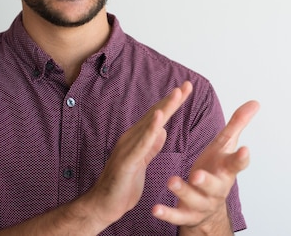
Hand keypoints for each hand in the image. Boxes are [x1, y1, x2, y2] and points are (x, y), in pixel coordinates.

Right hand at [85, 81, 193, 226]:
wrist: (104, 205)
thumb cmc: (123, 185)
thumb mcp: (142, 162)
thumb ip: (151, 146)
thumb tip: (162, 131)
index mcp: (137, 139)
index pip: (157, 117)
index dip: (172, 103)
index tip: (186, 89)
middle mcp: (131, 138)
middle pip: (155, 114)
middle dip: (172, 99)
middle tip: (187, 84)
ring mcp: (128, 147)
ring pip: (149, 124)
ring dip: (164, 108)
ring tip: (177, 94)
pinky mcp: (127, 160)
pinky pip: (142, 143)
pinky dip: (151, 129)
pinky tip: (160, 118)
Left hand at [152, 99, 259, 232]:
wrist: (210, 206)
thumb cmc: (216, 168)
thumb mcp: (225, 146)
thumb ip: (237, 124)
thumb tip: (255, 102)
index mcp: (226, 171)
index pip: (236, 164)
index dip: (241, 158)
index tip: (245, 149)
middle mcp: (216, 189)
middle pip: (214, 186)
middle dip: (206, 181)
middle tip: (197, 174)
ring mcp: (202, 204)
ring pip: (194, 200)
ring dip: (183, 192)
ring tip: (171, 181)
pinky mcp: (187, 216)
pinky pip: (177, 216)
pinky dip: (167, 213)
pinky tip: (155, 209)